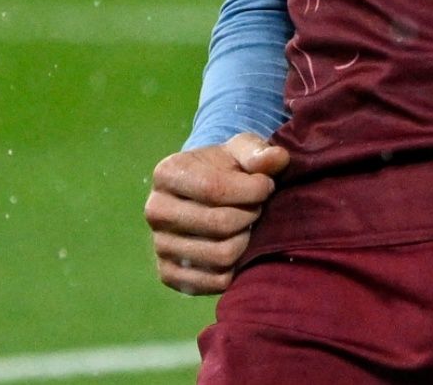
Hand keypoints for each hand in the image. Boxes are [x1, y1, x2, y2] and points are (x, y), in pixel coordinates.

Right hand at [145, 133, 288, 295]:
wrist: (204, 198)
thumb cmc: (226, 170)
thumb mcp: (241, 151)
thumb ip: (259, 152)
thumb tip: (278, 158)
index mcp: (167, 173)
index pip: (214, 189)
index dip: (251, 190)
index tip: (268, 186)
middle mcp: (155, 210)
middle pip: (219, 224)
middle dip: (250, 215)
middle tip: (257, 208)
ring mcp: (159, 245)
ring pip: (220, 255)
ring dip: (246, 241)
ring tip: (247, 227)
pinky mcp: (168, 275)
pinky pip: (216, 281)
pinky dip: (236, 268)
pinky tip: (237, 248)